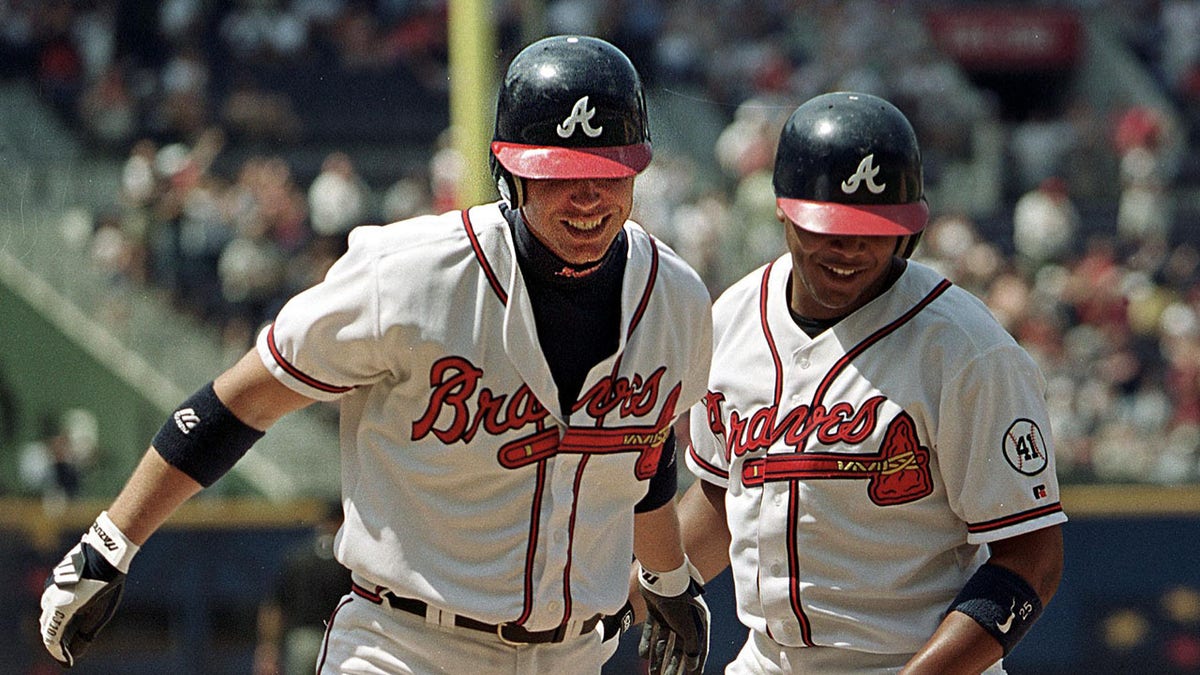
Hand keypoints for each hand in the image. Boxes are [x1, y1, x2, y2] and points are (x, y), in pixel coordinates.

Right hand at [39, 512, 138, 666]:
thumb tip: (77, 650)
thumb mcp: (100, 611)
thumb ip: (86, 632)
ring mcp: (50, 586)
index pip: (51, 637)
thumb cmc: (106, 582)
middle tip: (67, 648)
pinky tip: (69, 609)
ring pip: (47, 610)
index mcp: (61, 608)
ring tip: (68, 630)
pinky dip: (56, 608)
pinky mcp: (54, 577)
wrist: (105, 551)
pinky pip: (50, 597)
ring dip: (54, 622)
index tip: (67, 659)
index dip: (58, 651)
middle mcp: (50, 598)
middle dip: (55, 638)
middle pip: (46, 625)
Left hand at [637, 559, 709, 674]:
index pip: (698, 650)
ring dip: (659, 658)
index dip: (694, 667)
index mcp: (699, 623)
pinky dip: (648, 643)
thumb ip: (692, 648)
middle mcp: (686, 620)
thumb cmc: (680, 601)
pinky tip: (644, 656)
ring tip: (653, 674)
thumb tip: (692, 666)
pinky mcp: (656, 611)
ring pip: (665, 642)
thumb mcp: (689, 627)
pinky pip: (653, 631)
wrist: (663, 575)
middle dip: (673, 666)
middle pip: (679, 649)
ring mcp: (670, 616)